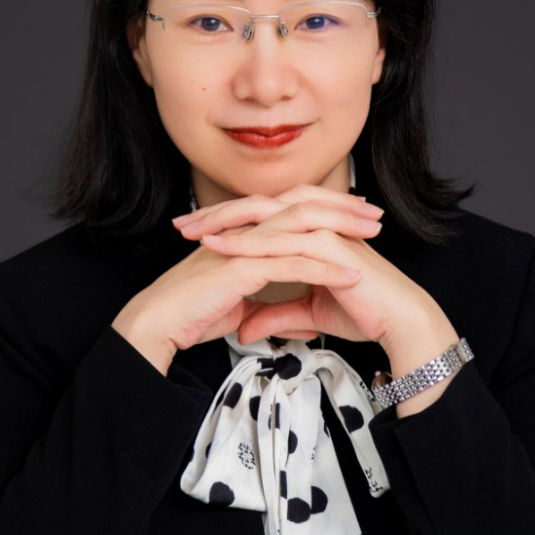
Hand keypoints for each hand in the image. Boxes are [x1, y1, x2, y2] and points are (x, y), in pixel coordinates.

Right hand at [111, 188, 365, 362]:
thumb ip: (265, 308)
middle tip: (375, 214)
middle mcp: (245, 233)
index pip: (292, 214)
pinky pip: (290, 266)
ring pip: (301, 231)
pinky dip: (324, 271)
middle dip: (342, 210)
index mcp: (245, 235)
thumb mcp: (238, 309)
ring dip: (341, 232)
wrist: (158, 324)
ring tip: (373, 236)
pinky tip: (351, 277)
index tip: (356, 214)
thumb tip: (293, 322)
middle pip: (302, 210)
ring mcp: (243, 247)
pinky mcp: (242, 268)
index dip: (326, 211)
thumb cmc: (189, 313)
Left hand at [172, 184, 459, 358]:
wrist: (399, 322)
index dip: (224, 222)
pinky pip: (282, 239)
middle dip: (216, 214)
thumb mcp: (308, 314)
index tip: (192, 233)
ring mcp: (323, 229)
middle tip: (180, 225)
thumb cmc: (365, 311)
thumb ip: (276, 316)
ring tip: (194, 233)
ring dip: (227, 223)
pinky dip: (250, 242)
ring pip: (266, 216)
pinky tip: (223, 248)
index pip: (261, 217)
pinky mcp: (329, 245)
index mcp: (311, 230)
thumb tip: (245, 329)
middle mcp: (316, 222)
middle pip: (257, 206)